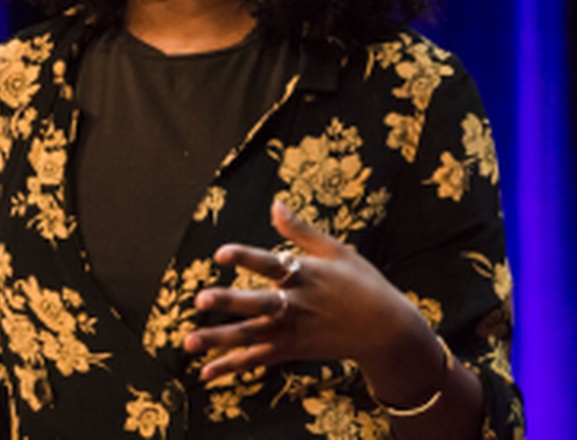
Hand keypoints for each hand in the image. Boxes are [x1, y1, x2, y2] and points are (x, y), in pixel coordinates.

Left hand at [183, 200, 435, 384]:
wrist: (388, 331)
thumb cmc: (363, 284)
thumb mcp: (337, 251)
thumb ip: (300, 231)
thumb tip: (275, 204)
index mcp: (306, 275)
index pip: (270, 263)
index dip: (245, 257)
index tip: (220, 253)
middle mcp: (296, 305)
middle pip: (258, 304)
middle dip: (228, 302)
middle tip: (200, 299)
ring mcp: (292, 331)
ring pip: (251, 337)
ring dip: (219, 340)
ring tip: (188, 342)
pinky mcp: (292, 350)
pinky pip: (258, 360)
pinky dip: (232, 367)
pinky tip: (205, 372)